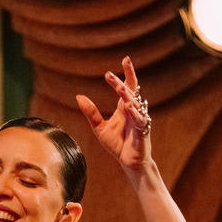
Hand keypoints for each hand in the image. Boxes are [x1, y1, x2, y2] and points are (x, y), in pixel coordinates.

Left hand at [75, 56, 151, 172]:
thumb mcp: (99, 128)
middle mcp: (133, 111)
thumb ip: (91, 113)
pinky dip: (135, 114)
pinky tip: (128, 107)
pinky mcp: (143, 132)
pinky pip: (140, 121)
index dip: (127, 73)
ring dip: (127, 96)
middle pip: (131, 92)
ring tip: (119, 88)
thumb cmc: (117, 144)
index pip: (128, 86)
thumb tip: (78, 96)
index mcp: (124, 107)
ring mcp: (139, 121)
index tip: (125, 59)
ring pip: (135, 104)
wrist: (128, 162)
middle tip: (111, 75)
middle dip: (124, 81)